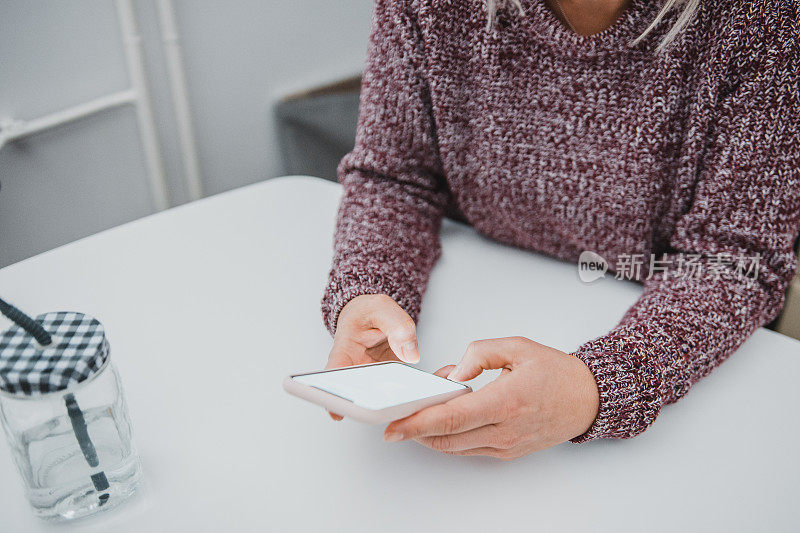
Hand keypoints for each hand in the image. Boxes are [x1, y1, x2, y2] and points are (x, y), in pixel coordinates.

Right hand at [326, 294, 419, 419]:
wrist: (372, 316)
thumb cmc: (369, 313)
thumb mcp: (382, 309)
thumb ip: (397, 326)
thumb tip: (410, 354)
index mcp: (344, 350)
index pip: (334, 374)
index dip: (331, 395)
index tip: (337, 412)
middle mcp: (355, 370)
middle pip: (357, 394)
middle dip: (369, 405)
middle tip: (381, 409)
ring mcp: (372, 379)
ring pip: (380, 399)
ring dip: (391, 403)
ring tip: (403, 404)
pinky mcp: (388, 383)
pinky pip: (397, 394)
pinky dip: (409, 396)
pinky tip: (419, 396)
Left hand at [383, 337, 598, 459]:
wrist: (587, 399)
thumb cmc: (555, 372)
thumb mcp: (517, 347)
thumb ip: (479, 354)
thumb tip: (451, 374)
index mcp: (506, 402)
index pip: (451, 419)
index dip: (417, 425)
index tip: (394, 427)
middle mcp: (504, 431)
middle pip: (446, 439)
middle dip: (415, 431)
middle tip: (395, 420)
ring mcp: (506, 446)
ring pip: (454, 447)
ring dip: (430, 434)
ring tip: (419, 414)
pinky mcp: (507, 452)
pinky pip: (468, 449)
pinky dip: (449, 437)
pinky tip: (443, 419)